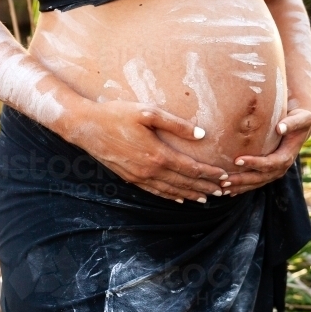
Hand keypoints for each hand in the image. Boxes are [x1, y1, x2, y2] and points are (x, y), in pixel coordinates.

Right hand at [62, 100, 229, 202]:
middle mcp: (150, 170)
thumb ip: (176, 124)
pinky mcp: (130, 178)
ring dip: (190, 195)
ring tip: (206, 198)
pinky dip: (170, 196)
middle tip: (223, 191)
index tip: (224, 176)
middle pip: (184, 183)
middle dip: (205, 187)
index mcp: (158, 154)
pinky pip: (155, 192)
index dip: (209, 174)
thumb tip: (201, 135)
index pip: (191, 169)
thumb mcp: (148, 112)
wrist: (86, 127)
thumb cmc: (117, 114)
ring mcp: (139, 177)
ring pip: (171, 191)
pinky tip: (178, 198)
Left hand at [224, 107, 310, 195]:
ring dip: (239, 186)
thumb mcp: (302, 118)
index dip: (254, 163)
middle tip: (224, 180)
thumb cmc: (299, 119)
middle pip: (260, 178)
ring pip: (255, 183)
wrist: (300, 126)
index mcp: (287, 157)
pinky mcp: (267, 172)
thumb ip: (293, 123)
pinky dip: (241, 187)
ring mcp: (274, 172)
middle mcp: (281, 168)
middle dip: (242, 180)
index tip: (237, 160)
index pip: (270, 163)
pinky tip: (228, 190)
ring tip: (222, 187)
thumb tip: (280, 128)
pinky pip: (254, 182)